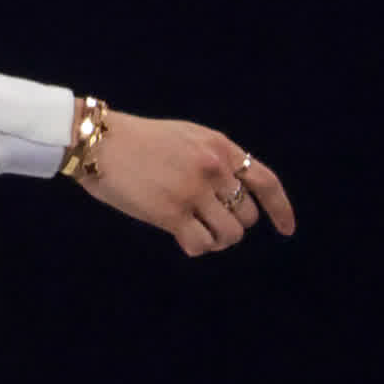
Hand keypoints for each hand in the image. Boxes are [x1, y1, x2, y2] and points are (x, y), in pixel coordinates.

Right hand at [79, 114, 294, 258]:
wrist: (98, 141)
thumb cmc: (137, 139)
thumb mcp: (186, 137)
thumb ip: (213, 159)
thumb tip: (231, 193)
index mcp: (221, 148)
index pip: (266, 183)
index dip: (281, 210)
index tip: (286, 230)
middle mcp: (214, 169)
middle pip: (247, 216)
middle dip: (232, 224)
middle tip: (208, 223)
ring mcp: (194, 192)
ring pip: (229, 235)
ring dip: (216, 240)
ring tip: (196, 232)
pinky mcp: (171, 213)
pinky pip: (201, 244)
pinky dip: (197, 247)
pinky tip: (182, 238)